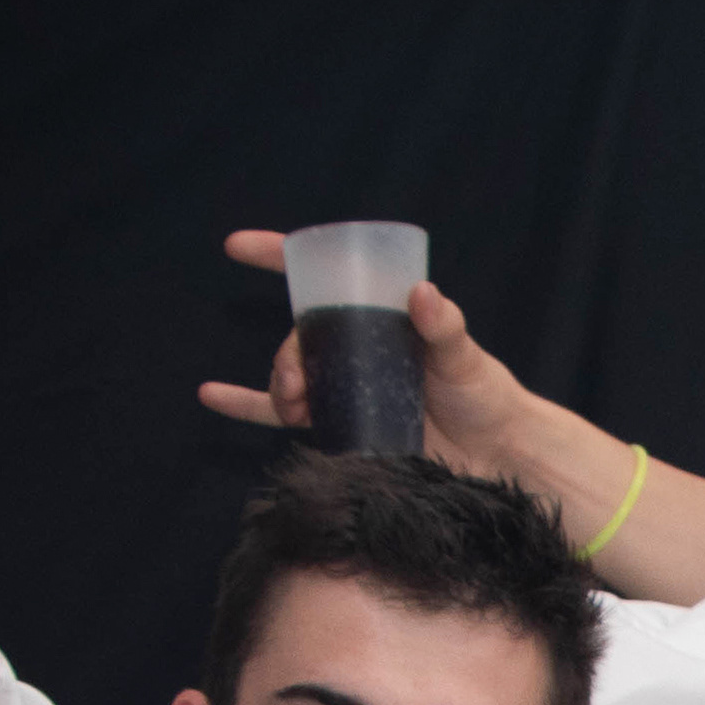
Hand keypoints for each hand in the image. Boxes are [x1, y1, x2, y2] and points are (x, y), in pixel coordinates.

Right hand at [195, 248, 532, 470]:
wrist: (493, 457)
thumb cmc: (485, 396)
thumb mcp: (465, 357)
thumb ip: (444, 327)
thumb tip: (422, 294)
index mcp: (378, 318)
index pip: (322, 278)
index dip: (278, 256)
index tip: (238, 247)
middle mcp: (356, 348)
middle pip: (300, 338)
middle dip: (284, 356)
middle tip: (296, 387)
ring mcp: (346, 387)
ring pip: (292, 378)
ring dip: (276, 387)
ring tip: (291, 406)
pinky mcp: (341, 427)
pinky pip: (283, 417)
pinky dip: (246, 406)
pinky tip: (210, 395)